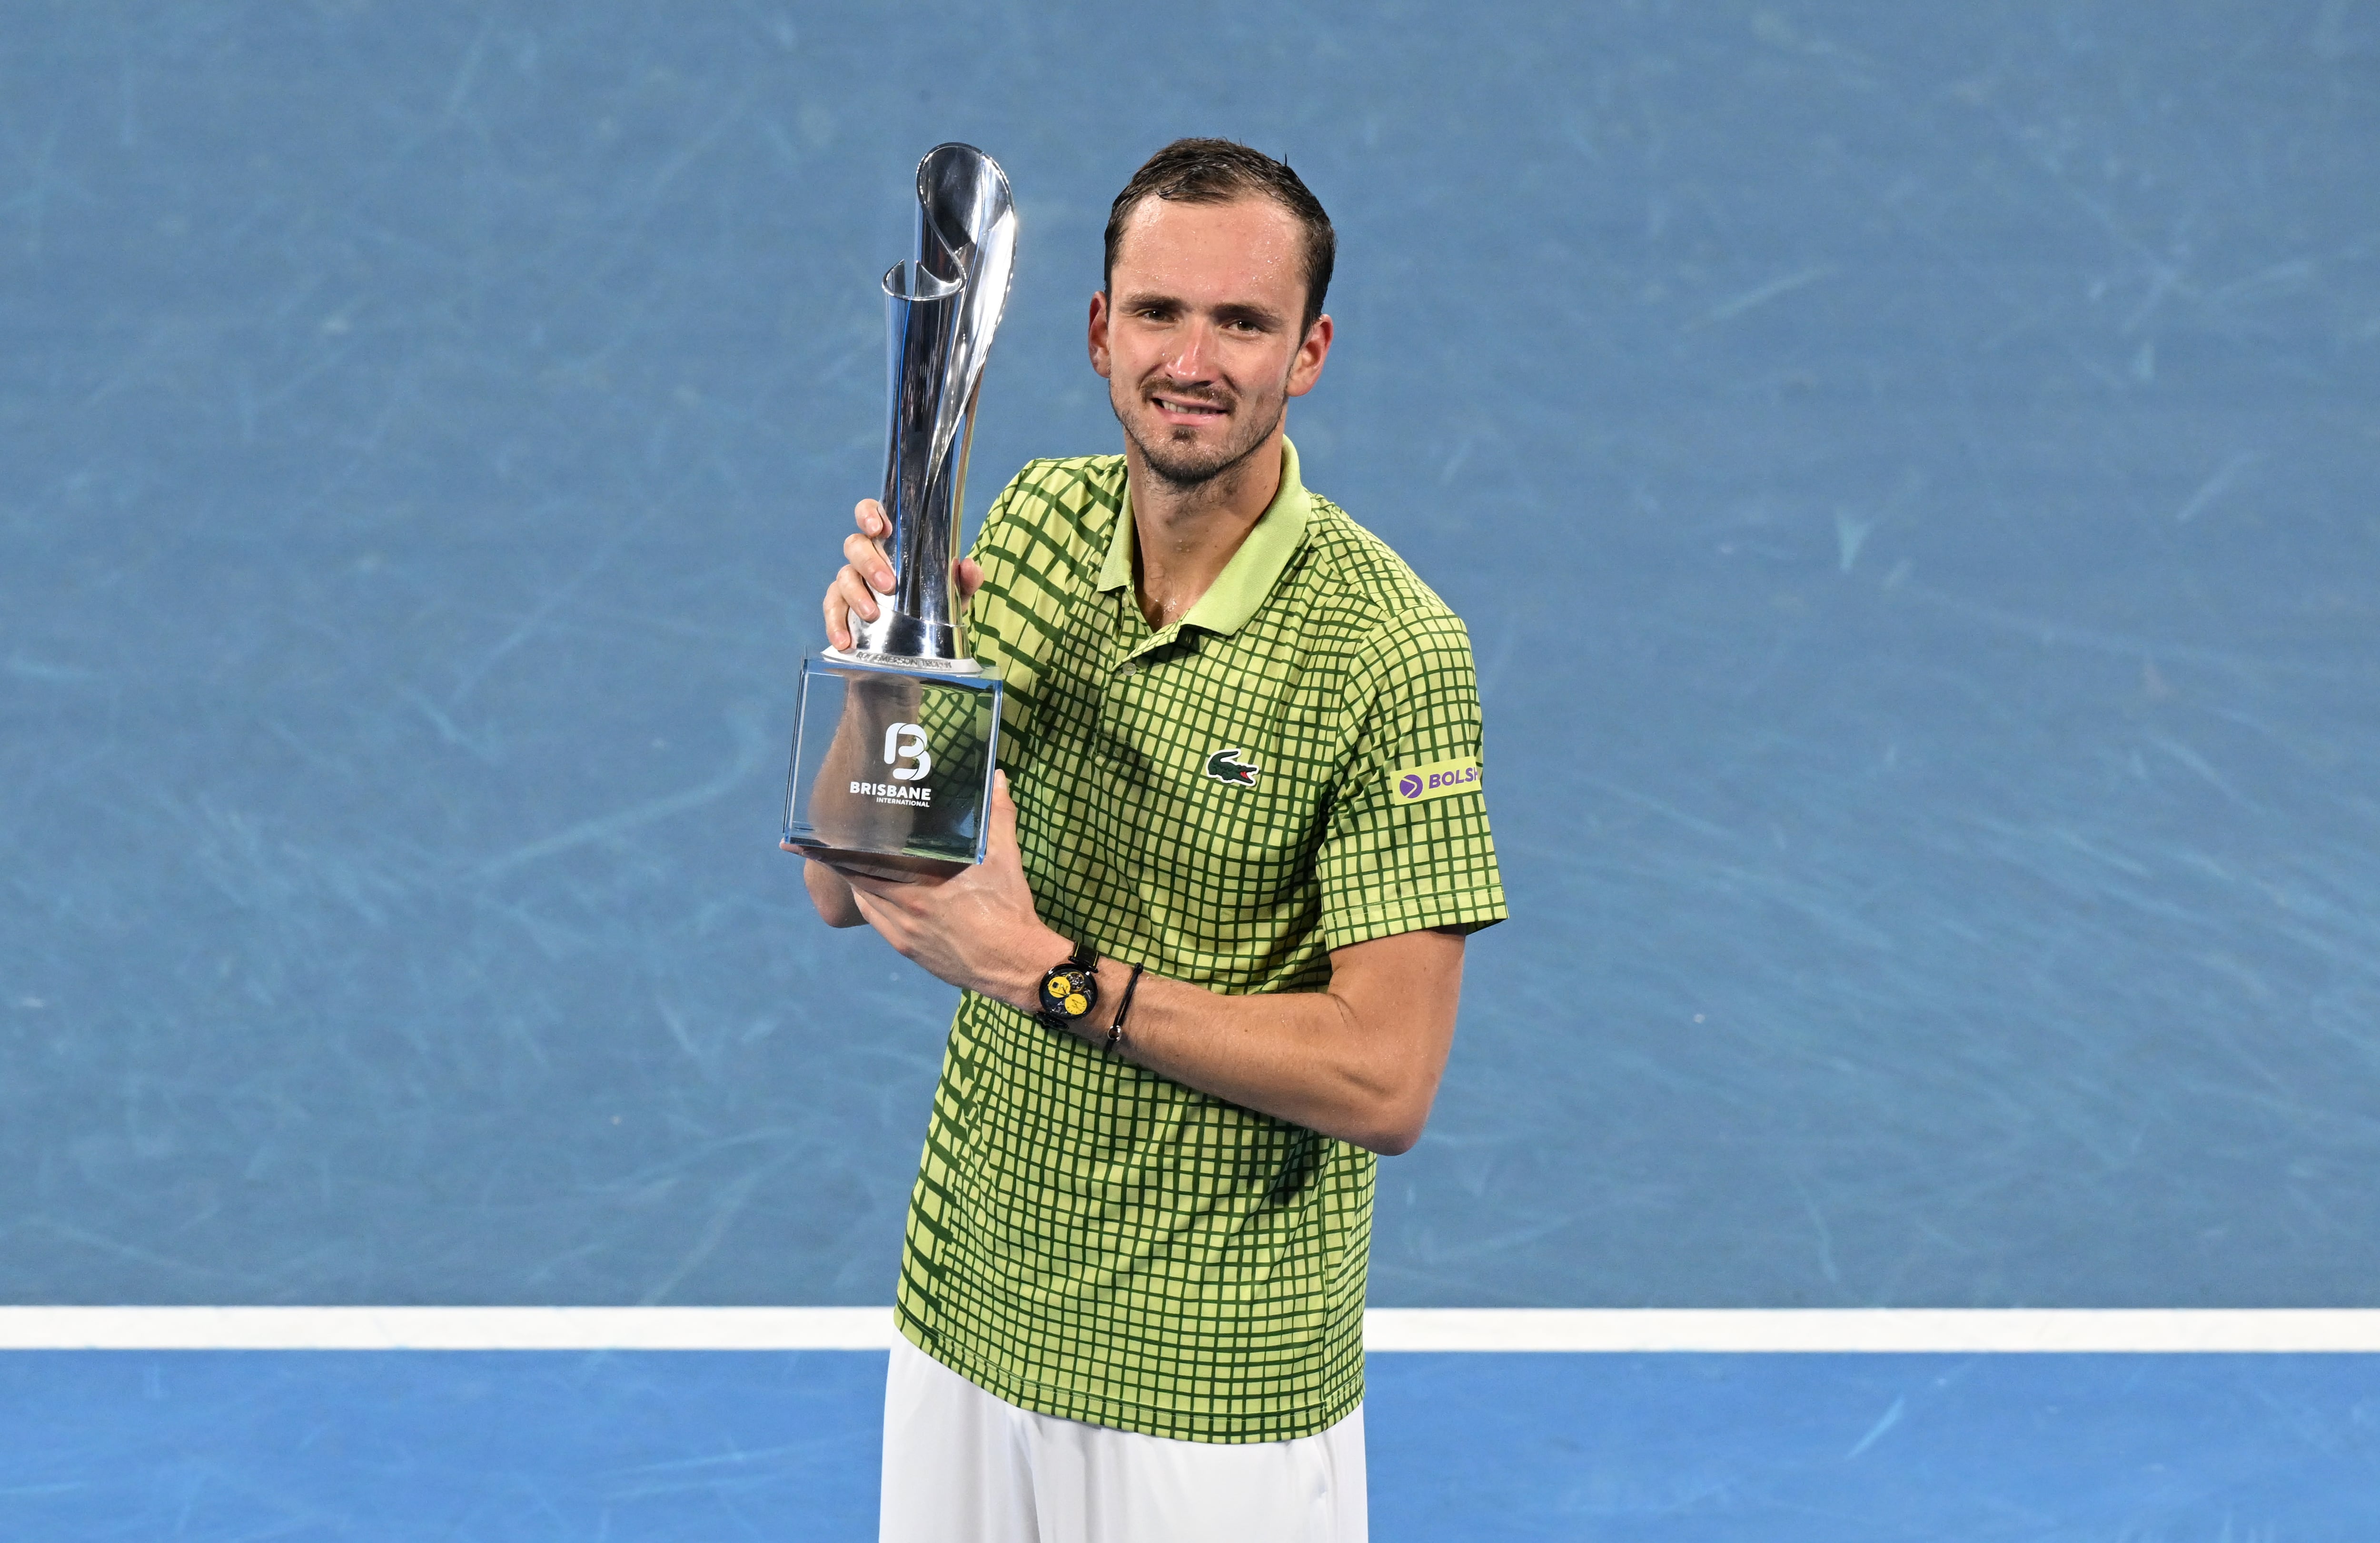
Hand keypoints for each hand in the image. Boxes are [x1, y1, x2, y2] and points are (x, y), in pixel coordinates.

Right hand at [823, 499, 986, 651]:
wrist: (919, 644)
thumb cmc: (934, 604)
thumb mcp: (954, 594)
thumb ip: (964, 580)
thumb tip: (969, 566)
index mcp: (892, 542)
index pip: (872, 514)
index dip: (869, 514)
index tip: (878, 528)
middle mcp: (867, 556)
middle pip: (855, 545)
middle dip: (869, 563)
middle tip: (889, 585)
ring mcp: (851, 580)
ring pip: (843, 577)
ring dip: (856, 595)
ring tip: (872, 615)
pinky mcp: (841, 606)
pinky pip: (832, 609)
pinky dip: (835, 624)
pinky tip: (845, 641)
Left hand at [831, 771, 1063, 1011]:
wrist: (1018, 966)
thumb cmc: (1009, 911)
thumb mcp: (1005, 859)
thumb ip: (998, 815)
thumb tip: (999, 777)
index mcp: (916, 891)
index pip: (859, 869)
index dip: (829, 855)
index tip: (800, 846)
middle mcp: (902, 916)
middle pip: (857, 887)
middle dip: (842, 867)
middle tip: (828, 848)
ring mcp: (905, 938)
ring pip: (869, 908)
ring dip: (861, 887)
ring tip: (854, 866)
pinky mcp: (914, 954)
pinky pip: (884, 926)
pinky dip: (878, 907)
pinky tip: (885, 895)